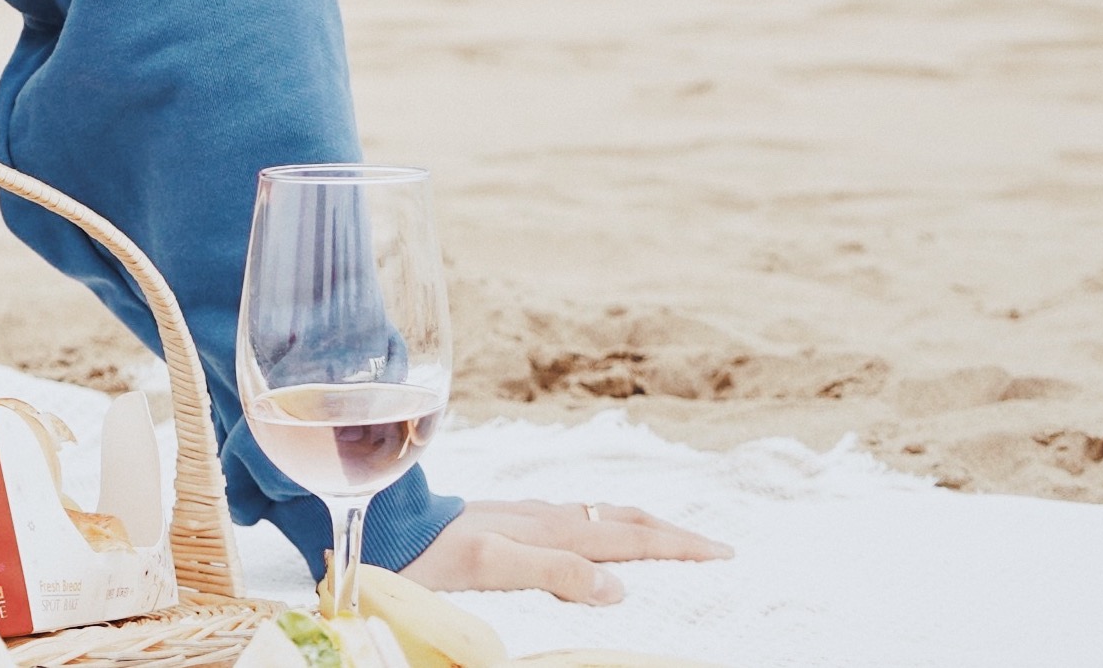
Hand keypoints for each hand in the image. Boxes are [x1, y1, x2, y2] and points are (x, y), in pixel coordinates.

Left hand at [398, 500, 730, 604]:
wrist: (380, 525)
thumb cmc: (428, 553)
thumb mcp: (488, 566)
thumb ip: (552, 570)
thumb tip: (618, 587)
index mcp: (548, 529)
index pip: (629, 536)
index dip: (677, 546)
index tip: (722, 553)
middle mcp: (542, 517)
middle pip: (622, 519)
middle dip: (671, 532)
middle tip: (715, 548)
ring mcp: (524, 516)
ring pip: (599, 517)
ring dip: (640, 526)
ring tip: (668, 538)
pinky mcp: (504, 520)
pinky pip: (572, 520)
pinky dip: (603, 528)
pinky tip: (596, 534)